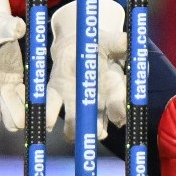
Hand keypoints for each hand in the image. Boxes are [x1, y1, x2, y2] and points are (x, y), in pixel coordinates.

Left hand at [44, 0, 129, 140]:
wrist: (78, 42)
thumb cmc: (101, 44)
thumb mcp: (112, 42)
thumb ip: (120, 43)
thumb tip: (128, 41)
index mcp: (114, 89)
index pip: (119, 106)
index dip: (119, 113)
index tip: (119, 118)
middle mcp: (96, 102)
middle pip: (97, 122)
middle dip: (97, 129)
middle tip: (97, 133)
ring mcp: (75, 101)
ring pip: (75, 122)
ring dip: (74, 129)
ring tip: (72, 134)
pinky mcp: (56, 94)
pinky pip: (52, 108)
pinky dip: (49, 118)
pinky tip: (48, 125)